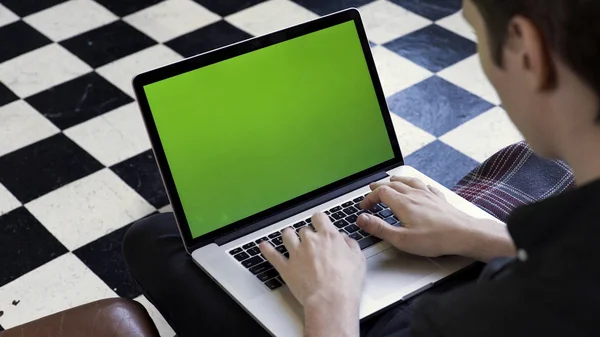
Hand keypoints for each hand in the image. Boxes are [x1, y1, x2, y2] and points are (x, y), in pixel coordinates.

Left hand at [259, 213, 365, 307]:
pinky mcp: (286, 267)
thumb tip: (345, 239)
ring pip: (287, 236)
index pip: (319, 218)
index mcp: (328, 236)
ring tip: (290, 239)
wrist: (330, 300)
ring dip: (289, 236)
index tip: (319, 224)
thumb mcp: (358, 259)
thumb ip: (350, 245)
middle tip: (311, 244)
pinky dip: (267, 250)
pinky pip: (272, 255)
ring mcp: (296, 253)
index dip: (319, 220)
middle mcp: (310, 241)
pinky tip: (263, 246)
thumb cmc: (345, 283)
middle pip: (304, 229)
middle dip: (307, 235)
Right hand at [357, 176, 484, 257]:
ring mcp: (428, 195)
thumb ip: (380, 228)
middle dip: (380, 186)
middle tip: (372, 189)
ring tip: (392, 180)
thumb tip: (361, 219)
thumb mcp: (402, 239)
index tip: (364, 206)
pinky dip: (417, 184)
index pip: (381, 193)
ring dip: (397, 180)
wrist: (464, 234)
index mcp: (403, 203)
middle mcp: (415, 195)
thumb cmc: (435, 239)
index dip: (369, 198)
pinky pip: (426, 186)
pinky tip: (420, 187)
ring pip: (409, 181)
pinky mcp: (440, 199)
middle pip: (393, 184)